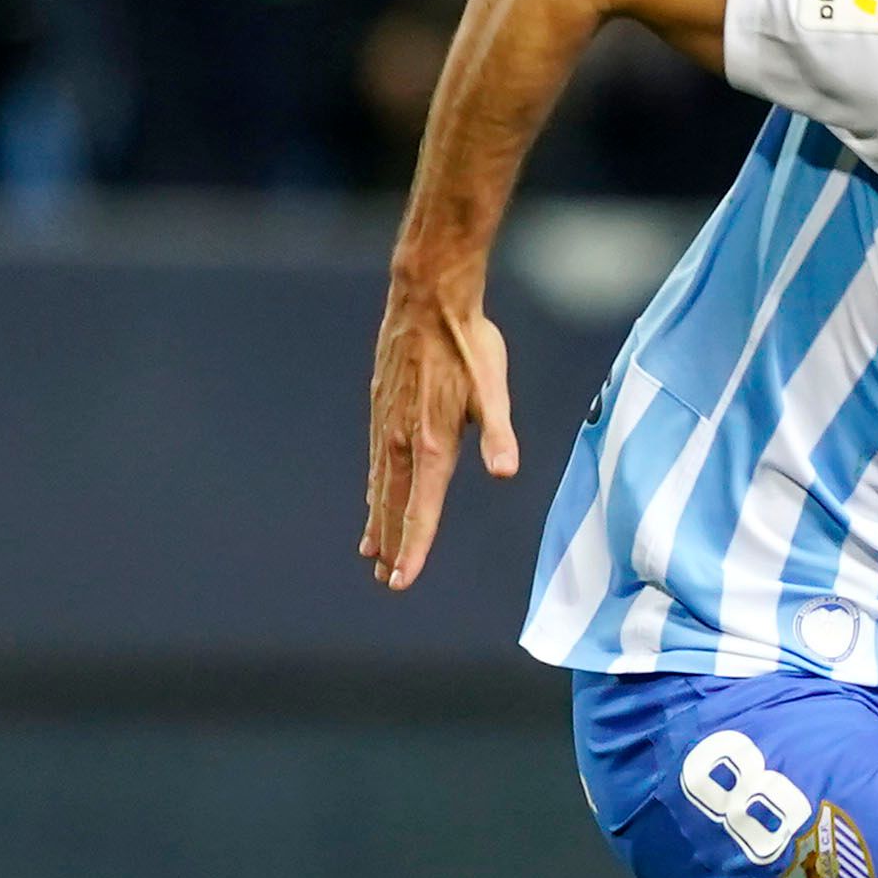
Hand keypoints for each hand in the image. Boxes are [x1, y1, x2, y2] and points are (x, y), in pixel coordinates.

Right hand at [360, 273, 515, 591]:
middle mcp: (403, 440)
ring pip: (381, 485)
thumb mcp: (494, 388)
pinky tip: (375, 495)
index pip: (421, 509)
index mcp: (432, 443)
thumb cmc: (468, 342)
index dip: (413, 548)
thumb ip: (499, 434)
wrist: (427, 297)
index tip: (401, 580)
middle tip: (386, 579)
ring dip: (378, 520)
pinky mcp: (381, 406)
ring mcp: (387, 424)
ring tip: (371, 550)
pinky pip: (375, 460)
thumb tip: (505, 473)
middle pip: (396, 505)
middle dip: (392, 544)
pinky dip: (374, 487)